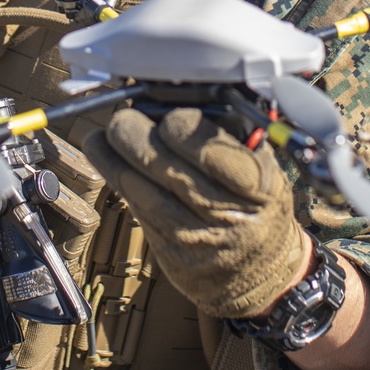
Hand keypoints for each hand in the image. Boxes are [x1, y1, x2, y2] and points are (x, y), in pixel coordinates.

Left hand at [83, 107, 308, 320]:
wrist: (260, 270)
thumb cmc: (258, 205)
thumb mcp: (265, 168)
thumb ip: (230, 136)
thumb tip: (176, 99)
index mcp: (259, 185)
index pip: (210, 150)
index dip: (182, 127)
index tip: (170, 116)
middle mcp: (226, 214)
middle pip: (165, 167)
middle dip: (134, 135)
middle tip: (124, 118)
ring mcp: (196, 237)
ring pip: (140, 189)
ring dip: (114, 156)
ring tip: (104, 135)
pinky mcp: (171, 253)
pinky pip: (135, 207)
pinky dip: (115, 177)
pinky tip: (104, 156)